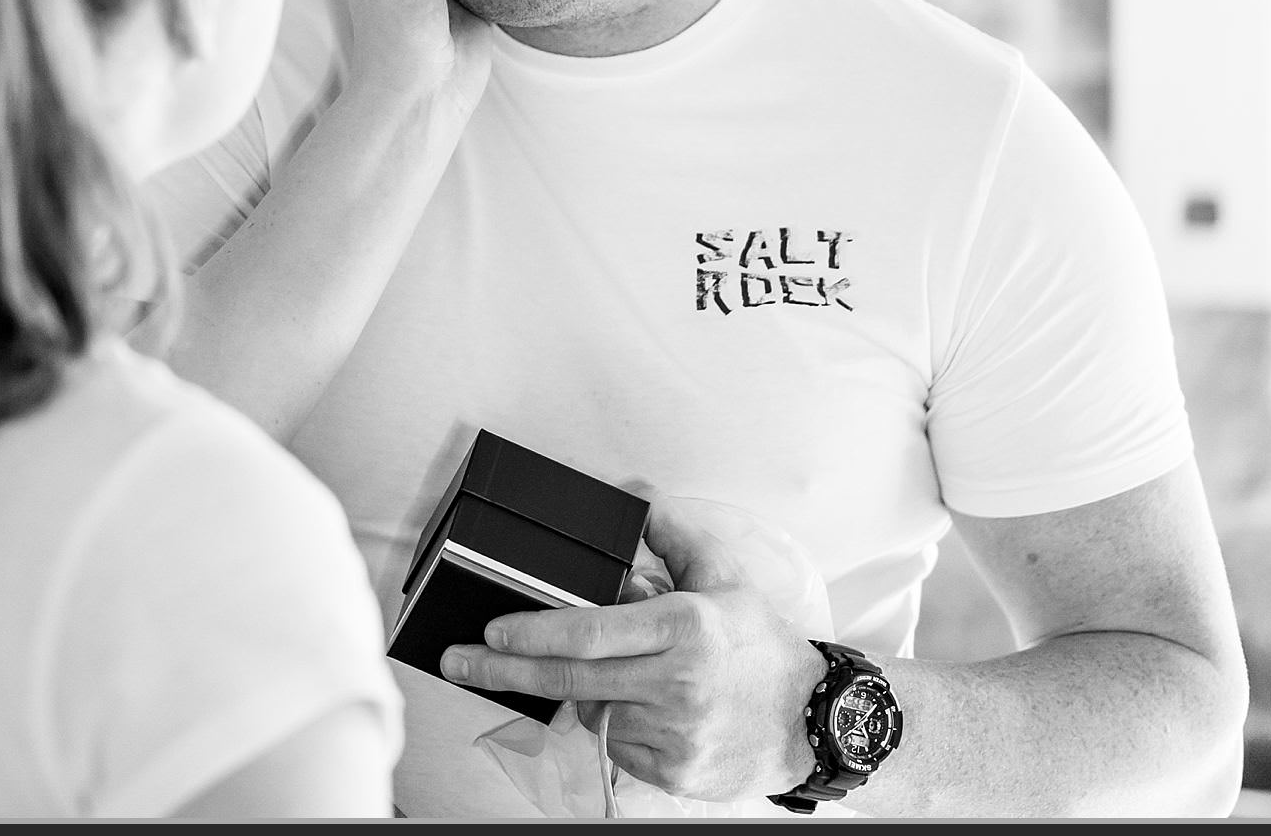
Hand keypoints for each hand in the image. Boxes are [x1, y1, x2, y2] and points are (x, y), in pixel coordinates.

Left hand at [440, 496, 827, 802]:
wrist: (813, 720)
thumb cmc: (760, 643)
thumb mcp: (724, 575)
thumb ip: (673, 532)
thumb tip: (631, 498)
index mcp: (684, 627)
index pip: (590, 632)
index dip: (534, 633)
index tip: (491, 631)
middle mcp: (676, 683)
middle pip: (570, 680)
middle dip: (503, 670)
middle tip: (458, 661)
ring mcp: (675, 733)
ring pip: (593, 711)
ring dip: (584, 693)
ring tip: (615, 677)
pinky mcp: (675, 772)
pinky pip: (618, 746)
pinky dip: (617, 725)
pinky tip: (644, 709)